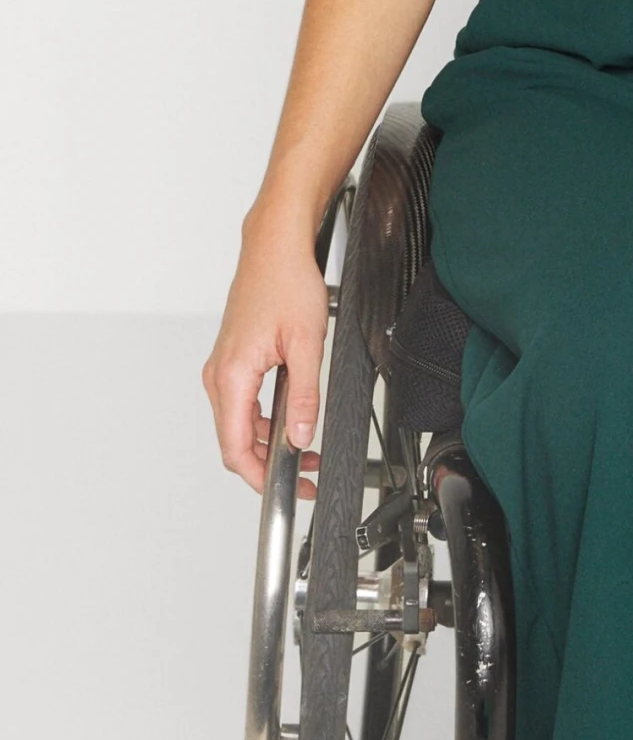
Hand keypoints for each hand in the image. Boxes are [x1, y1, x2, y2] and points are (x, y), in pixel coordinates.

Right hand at [203, 210, 329, 497]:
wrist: (274, 250)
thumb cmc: (286, 284)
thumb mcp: (306, 346)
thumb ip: (304, 398)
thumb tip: (301, 437)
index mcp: (232, 375)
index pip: (234, 447)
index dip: (259, 477)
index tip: (287, 489)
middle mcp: (219, 375)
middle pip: (233, 442)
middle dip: (268, 465)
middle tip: (306, 477)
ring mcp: (222, 369)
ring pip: (238, 426)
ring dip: (267, 444)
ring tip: (306, 452)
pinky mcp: (232, 363)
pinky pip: (241, 406)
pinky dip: (263, 422)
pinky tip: (291, 423)